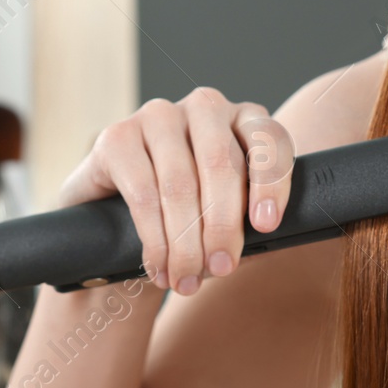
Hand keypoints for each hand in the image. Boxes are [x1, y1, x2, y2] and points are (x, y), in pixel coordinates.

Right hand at [57, 86, 295, 295]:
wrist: (120, 217)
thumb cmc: (192, 215)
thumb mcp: (230, 215)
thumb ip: (252, 220)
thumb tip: (265, 240)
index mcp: (244, 118)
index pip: (269, 140)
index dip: (270, 183)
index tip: (266, 225)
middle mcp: (205, 108)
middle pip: (221, 162)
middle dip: (223, 224)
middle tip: (221, 268)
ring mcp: (159, 116)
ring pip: (180, 182)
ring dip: (185, 241)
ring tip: (188, 279)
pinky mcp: (117, 135)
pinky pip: (142, 190)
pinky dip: (153, 237)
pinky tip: (158, 265)